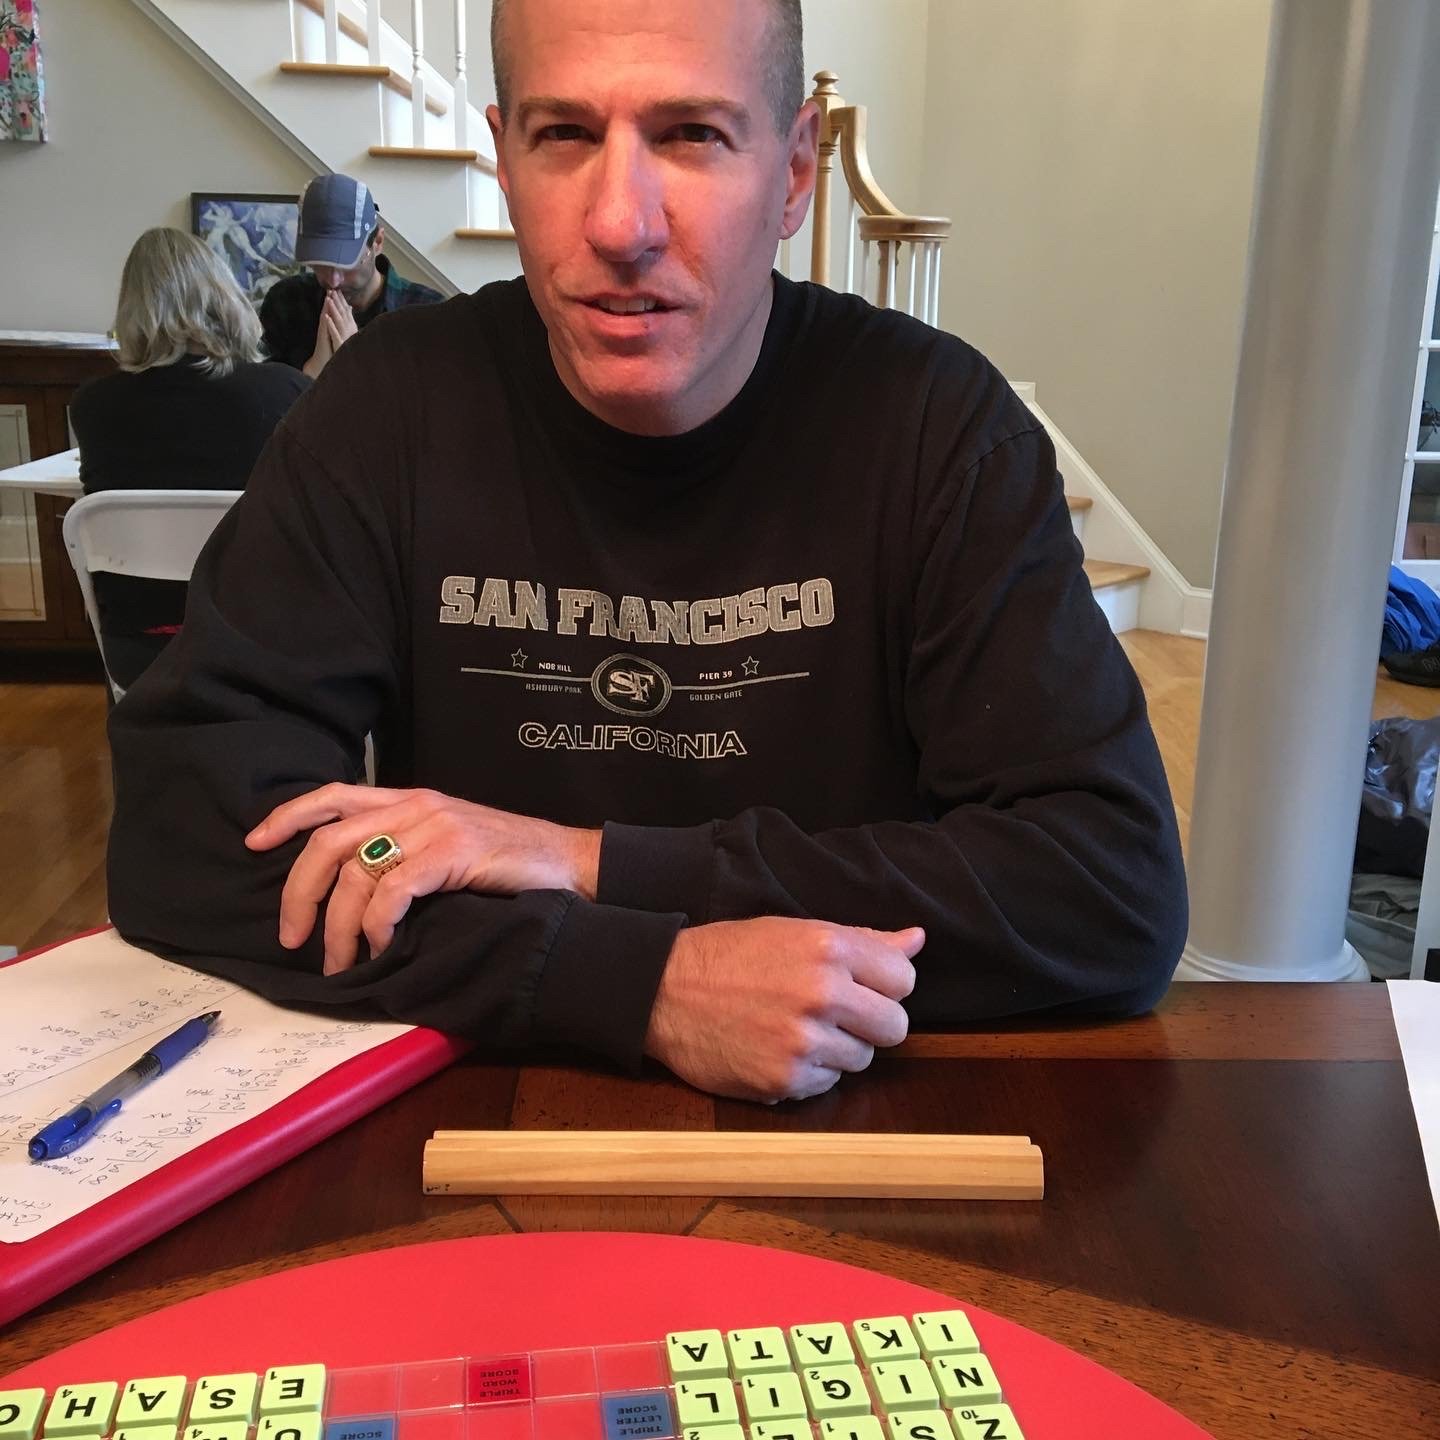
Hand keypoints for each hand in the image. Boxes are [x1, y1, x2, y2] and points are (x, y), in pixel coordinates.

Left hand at [245, 783, 601, 974]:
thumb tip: (354, 892)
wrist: (569, 862)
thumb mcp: (449, 844)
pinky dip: (377, 925)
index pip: (334, 796)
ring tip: (340, 962)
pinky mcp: (454, 852)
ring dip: (338, 927)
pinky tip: (381, 948)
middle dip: (298, 892)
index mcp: (410, 800)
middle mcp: (415, 805)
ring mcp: (434, 826)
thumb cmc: (510, 862)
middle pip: (329, 840)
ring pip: (356, 873)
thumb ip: (406, 850)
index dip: (287, 817)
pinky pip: (393, 891)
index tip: (254, 844)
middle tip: (292, 937)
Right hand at [302, 293, 357, 377]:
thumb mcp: (338, 337)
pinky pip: (323, 327)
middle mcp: (327, 326)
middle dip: (331, 300)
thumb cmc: (331, 350)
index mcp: (332, 326)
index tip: (339, 291)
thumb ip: (341, 328)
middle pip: (329, 311)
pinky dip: (325, 319)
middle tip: (332, 288)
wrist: (323, 361)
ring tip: (327, 295)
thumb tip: (346, 322)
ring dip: (326, 306)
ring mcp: (324, 331)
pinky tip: (325, 313)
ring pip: (325, 316)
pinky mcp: (323, 337)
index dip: (337, 302)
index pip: (334, 311)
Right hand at [644, 917, 923, 1102]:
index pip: (903, 979)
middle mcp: (822, 992)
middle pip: (894, 1026)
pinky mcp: (786, 1079)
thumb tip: (917, 939)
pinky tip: (778, 1049)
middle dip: (871, 1022)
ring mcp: (804, 1040)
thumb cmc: (730, 955)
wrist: (662, 991)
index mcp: (828, 947)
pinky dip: (810, 1071)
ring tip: (798, 1029)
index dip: (884, 985)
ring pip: (862, 1058)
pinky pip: (828, 1083)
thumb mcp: (794, 932)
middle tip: (836, 1014)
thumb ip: (862, 940)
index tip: (860, 987)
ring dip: (839, 1049)